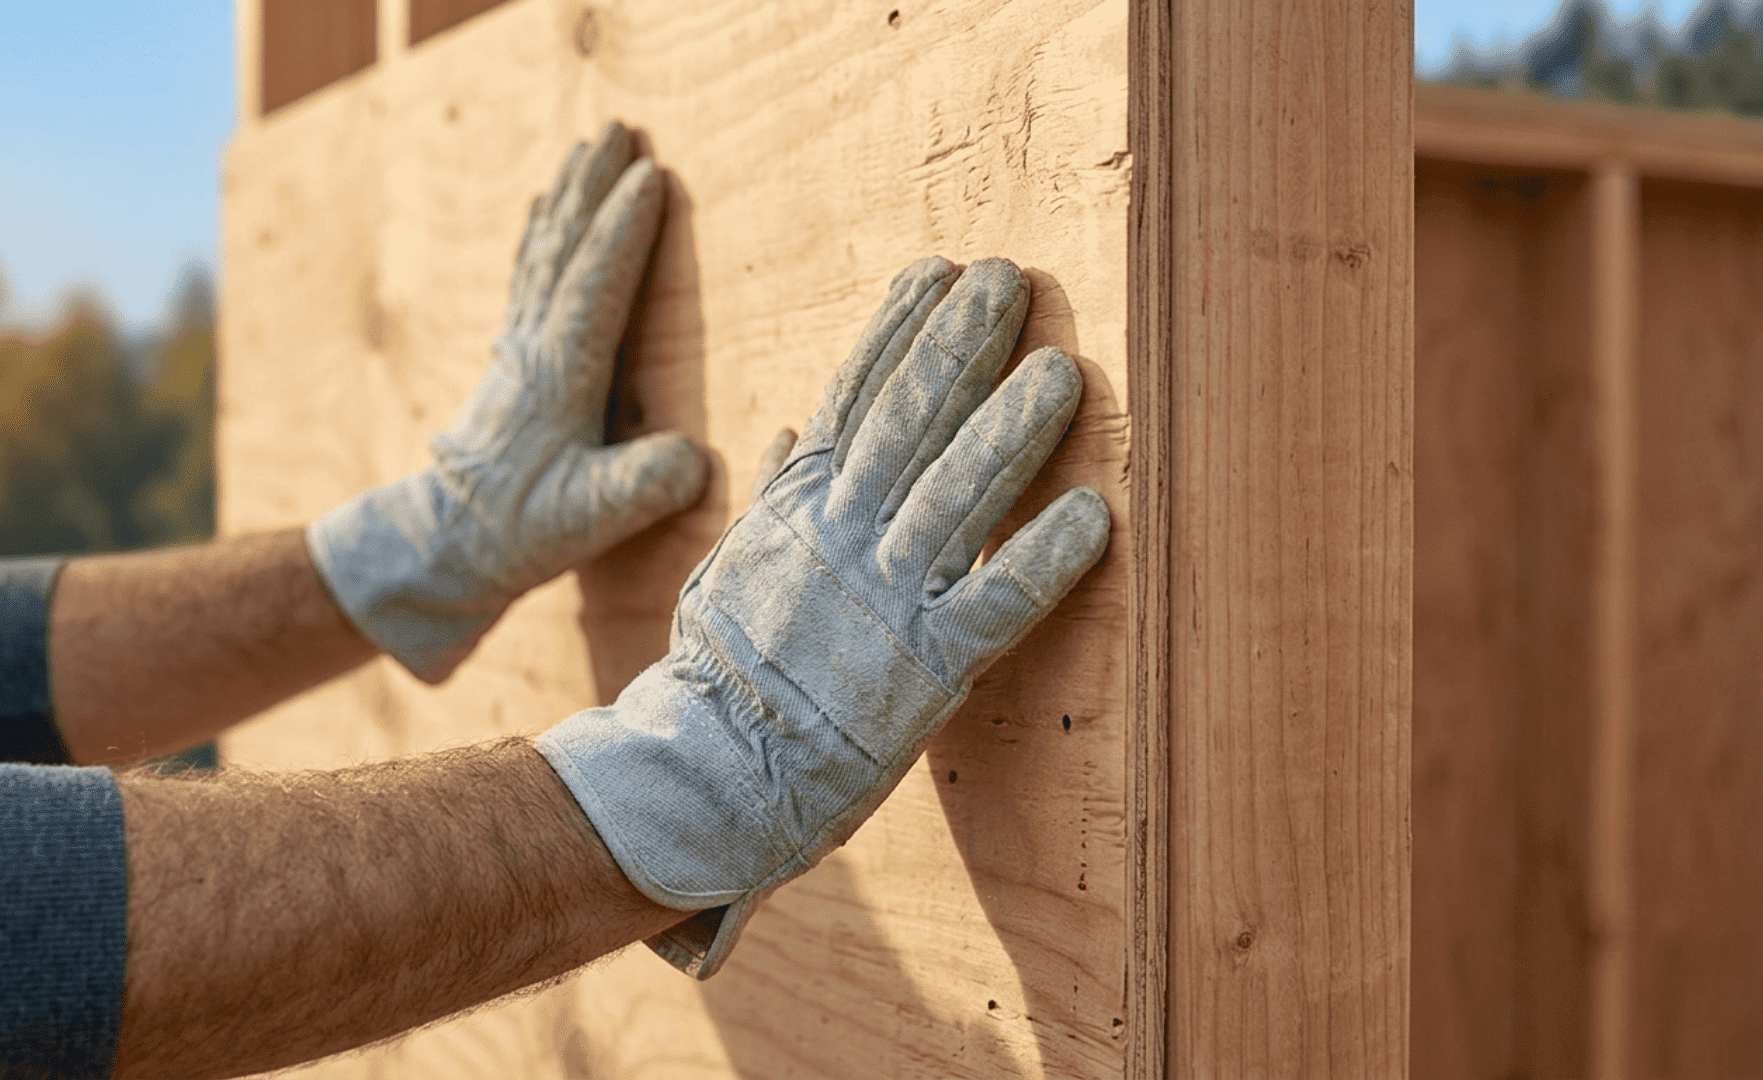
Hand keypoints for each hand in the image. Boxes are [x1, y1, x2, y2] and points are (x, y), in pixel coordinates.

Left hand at [308, 123, 708, 682]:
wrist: (444, 549)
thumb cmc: (518, 534)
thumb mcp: (588, 521)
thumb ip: (642, 488)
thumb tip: (695, 460)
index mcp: (560, 376)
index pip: (596, 285)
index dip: (625, 229)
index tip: (653, 175)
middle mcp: (535, 349)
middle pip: (566, 247)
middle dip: (594, 186)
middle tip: (619, 129)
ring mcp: (519, 352)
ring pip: (545, 252)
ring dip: (570, 197)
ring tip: (588, 148)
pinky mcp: (513, 365)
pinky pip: (529, 278)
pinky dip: (541, 234)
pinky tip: (543, 210)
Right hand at [537, 256, 1110, 976]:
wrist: (710, 773)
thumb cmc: (722, 672)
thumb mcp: (730, 566)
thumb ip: (772, 495)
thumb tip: (789, 428)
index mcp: (796, 509)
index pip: (851, 399)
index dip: (896, 331)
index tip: (937, 270)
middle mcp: (841, 540)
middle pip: (909, 426)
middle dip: (960, 347)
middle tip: (1009, 281)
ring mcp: (885, 601)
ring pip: (958, 499)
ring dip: (1011, 432)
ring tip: (1061, 371)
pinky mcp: (927, 670)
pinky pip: (998, 605)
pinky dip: (1044, 560)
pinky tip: (1091, 513)